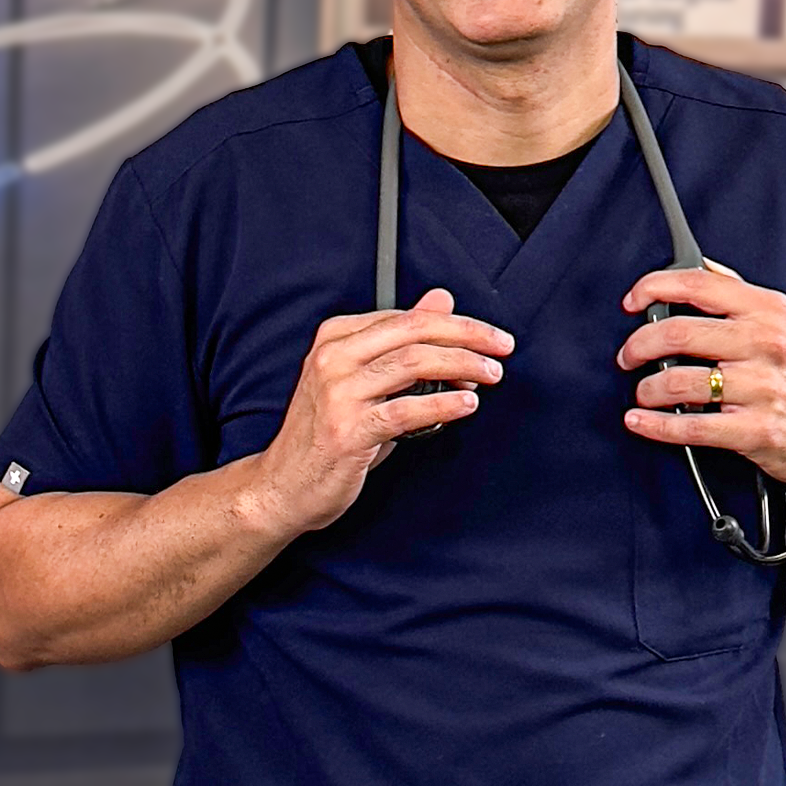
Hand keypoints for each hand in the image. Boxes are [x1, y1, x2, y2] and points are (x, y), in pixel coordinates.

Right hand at [254, 287, 514, 539]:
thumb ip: (401, 341)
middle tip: (502, 347)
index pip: (407, 317)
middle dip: (468, 336)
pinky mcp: (348, 430)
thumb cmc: (328, 433)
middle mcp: (333, 358)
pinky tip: (467, 405)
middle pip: (414, 333)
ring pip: (413, 364)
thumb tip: (441, 299)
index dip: (456, 325)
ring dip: (462, 366)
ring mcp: (338, 393)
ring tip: (491, 376)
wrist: (283, 486)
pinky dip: (443, 404)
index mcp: (335, 337)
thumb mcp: (363, 378)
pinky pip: (406, 410)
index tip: (490, 337)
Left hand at [618, 262, 785, 491]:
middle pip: (678, 333)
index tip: (633, 301)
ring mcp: (763, 388)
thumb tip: (699, 266)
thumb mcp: (785, 325)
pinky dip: (656, 426)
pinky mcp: (757, 430)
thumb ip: (740, 295)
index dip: (654, 288)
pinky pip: (691, 427)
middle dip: (639, 345)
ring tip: (644, 393)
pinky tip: (640, 421)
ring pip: (679, 381)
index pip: (699, 285)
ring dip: (647, 389)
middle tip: (629, 356)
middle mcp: (766, 344)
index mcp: (768, 312)